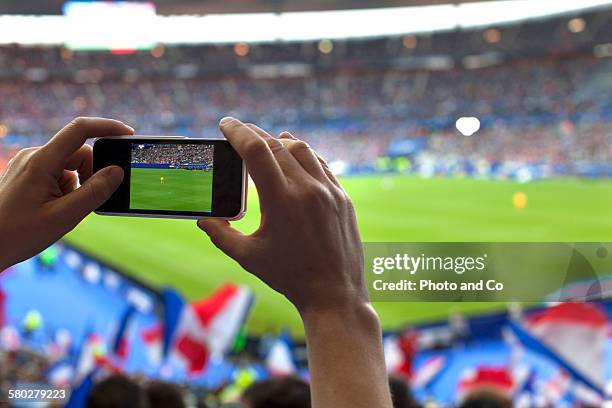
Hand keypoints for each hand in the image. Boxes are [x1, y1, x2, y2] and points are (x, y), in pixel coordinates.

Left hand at [0, 117, 133, 270]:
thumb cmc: (17, 234)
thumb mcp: (64, 217)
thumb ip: (94, 192)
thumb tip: (117, 172)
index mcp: (41, 161)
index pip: (80, 130)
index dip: (107, 127)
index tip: (129, 135)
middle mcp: (34, 157)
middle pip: (79, 154)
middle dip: (91, 175)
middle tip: (85, 202)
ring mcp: (29, 165)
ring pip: (70, 166)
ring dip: (77, 186)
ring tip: (63, 211)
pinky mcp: (27, 175)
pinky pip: (58, 174)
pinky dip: (66, 189)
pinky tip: (54, 209)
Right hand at [198, 117, 365, 313]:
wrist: (334, 294)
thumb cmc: (289, 277)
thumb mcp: (248, 256)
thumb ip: (221, 234)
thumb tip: (202, 219)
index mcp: (281, 201)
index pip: (256, 150)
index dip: (238, 132)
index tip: (225, 124)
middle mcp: (307, 189)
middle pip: (277, 145)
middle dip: (254, 134)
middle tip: (239, 133)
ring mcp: (329, 191)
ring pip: (302, 150)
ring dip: (280, 142)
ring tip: (266, 142)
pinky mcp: (342, 198)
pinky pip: (321, 164)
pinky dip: (305, 155)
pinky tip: (295, 157)